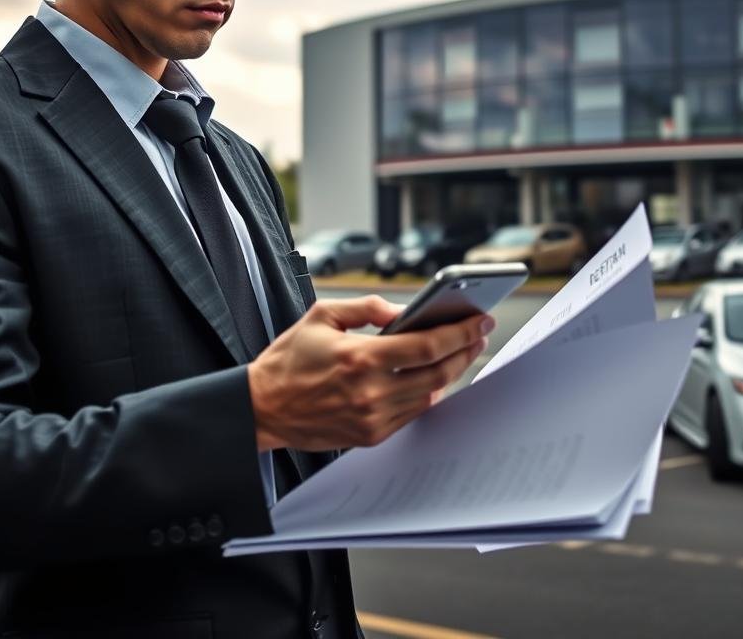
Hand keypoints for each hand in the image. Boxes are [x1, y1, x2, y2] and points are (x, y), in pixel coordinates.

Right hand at [247, 295, 493, 450]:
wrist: (262, 408)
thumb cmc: (289, 359)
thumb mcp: (322, 315)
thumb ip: (367, 307)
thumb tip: (403, 310)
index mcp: (360, 357)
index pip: (427, 345)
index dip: (459, 332)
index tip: (479, 320)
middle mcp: (371, 391)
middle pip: (438, 373)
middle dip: (465, 351)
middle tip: (479, 334)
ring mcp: (372, 418)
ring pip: (429, 394)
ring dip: (451, 373)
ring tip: (462, 352)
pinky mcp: (369, 435)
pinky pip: (412, 414)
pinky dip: (427, 394)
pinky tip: (433, 378)